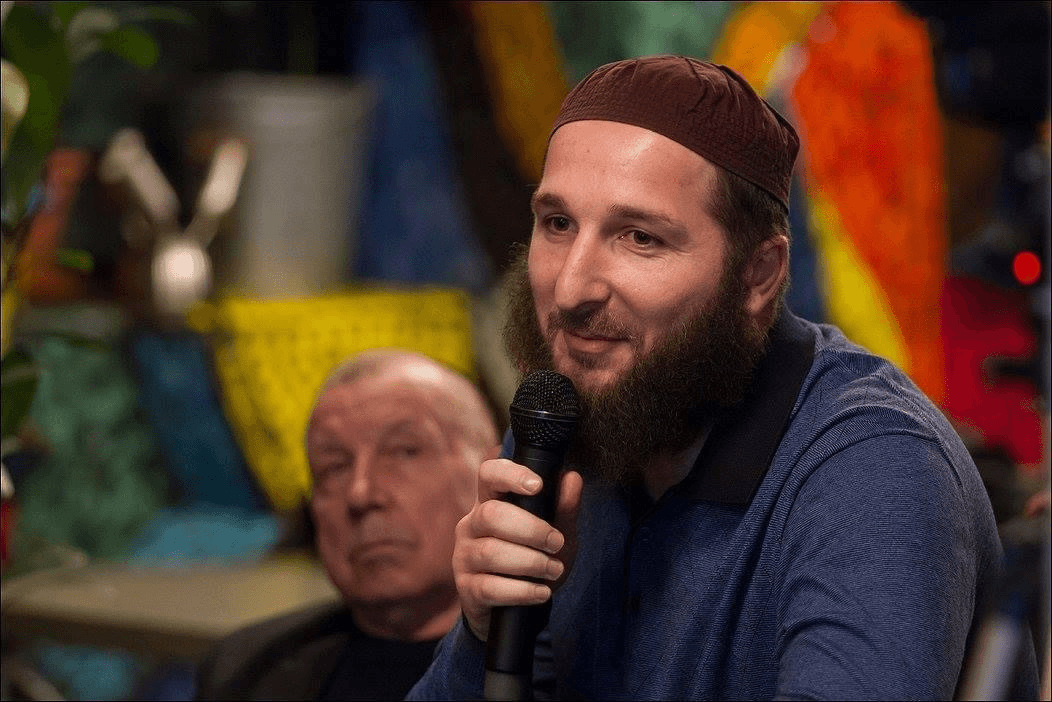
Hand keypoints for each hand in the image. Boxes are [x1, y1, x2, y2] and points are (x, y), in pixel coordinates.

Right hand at [452, 457, 583, 640]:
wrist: (515, 608)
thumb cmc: (533, 556)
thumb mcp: (555, 531)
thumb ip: (564, 507)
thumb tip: (573, 478)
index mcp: (490, 501)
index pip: (489, 474)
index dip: (511, 475)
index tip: (538, 486)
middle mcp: (470, 524)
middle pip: (491, 514)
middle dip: (531, 529)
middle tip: (557, 543)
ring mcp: (464, 556)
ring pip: (491, 552)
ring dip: (531, 562)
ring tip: (555, 570)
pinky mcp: (466, 588)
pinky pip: (490, 587)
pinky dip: (522, 590)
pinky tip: (542, 592)